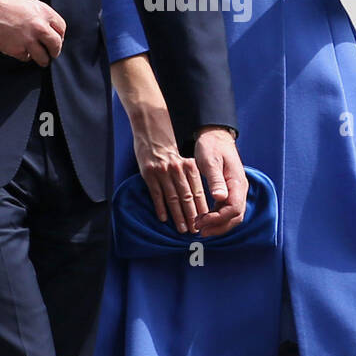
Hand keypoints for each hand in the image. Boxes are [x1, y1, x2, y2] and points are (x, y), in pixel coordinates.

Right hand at [0, 0, 65, 64]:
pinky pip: (26, 58)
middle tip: (53, 54)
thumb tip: (47, 26)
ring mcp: (28, 39)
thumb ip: (40, 14)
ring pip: (43, 57)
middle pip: (56, 45)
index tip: (57, 40)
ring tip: (41, 60)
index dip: (60, 36)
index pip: (61, 28)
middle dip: (55, 51)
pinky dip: (25, 56)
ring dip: (43, 59)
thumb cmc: (3, 1)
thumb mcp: (28, 2)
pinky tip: (22, 51)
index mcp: (43, 12)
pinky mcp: (16, 49)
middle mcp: (39, 27)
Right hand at [130, 107, 208, 234]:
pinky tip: (164, 218)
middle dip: (192, 216)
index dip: (202, 208)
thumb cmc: (170, 139)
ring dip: (178, 216)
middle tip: (196, 230)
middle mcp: (178, 169)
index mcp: (190, 164)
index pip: (199, 191)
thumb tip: (197, 191)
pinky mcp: (149, 173)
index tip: (207, 220)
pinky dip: (161, 208)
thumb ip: (191, 170)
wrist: (151, 124)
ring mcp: (163, 172)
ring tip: (182, 229)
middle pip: (187, 198)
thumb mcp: (185, 153)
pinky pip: (156, 194)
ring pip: (173, 199)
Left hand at [192, 127, 247, 236]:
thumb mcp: (210, 161)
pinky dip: (216, 218)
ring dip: (217, 224)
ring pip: (232, 216)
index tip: (202, 222)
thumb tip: (220, 198)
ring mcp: (235, 191)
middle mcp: (240, 189)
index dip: (218, 219)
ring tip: (199, 227)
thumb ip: (216, 180)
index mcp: (237, 183)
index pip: (233, 209)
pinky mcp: (229, 192)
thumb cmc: (211, 146)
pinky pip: (226, 210)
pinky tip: (203, 219)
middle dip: (218, 226)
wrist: (214, 136)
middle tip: (200, 231)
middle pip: (235, 217)